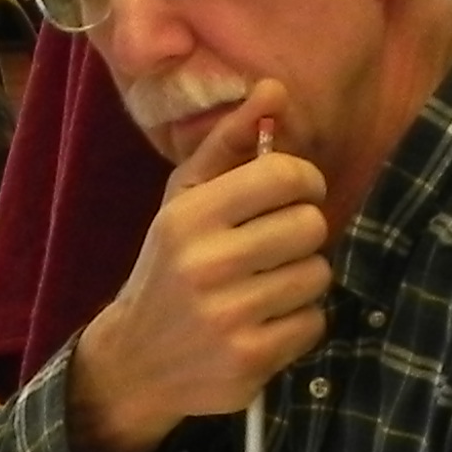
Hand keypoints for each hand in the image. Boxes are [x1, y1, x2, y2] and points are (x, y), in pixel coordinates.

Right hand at [62, 78, 329, 451]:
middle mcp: (206, 263)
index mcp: (189, 215)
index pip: (284, 175)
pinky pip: (314, 322)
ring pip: (317, 275)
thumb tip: (274, 88)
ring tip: (269, 286)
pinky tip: (267, 323)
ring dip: (302, 279)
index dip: (305, 181)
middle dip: (302, 234)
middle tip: (277, 247)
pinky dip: (299, 322)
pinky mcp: (249, 360)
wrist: (134, 363)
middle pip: (310, 225)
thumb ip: (230, 142)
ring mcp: (228, 316)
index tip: (294, 196)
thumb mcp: (184, 200)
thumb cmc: (169, 267)